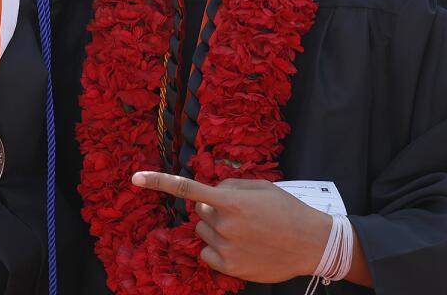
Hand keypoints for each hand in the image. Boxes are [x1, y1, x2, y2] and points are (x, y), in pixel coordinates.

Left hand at [131, 172, 338, 283]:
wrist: (311, 243)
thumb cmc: (287, 210)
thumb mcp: (261, 187)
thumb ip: (231, 186)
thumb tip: (210, 193)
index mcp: (231, 200)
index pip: (187, 188)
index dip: (158, 182)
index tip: (135, 178)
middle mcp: (224, 224)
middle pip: (200, 212)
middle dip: (213, 210)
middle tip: (240, 214)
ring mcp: (226, 248)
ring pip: (203, 233)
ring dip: (216, 229)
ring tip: (245, 232)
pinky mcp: (229, 268)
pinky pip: (207, 254)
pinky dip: (217, 250)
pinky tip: (240, 248)